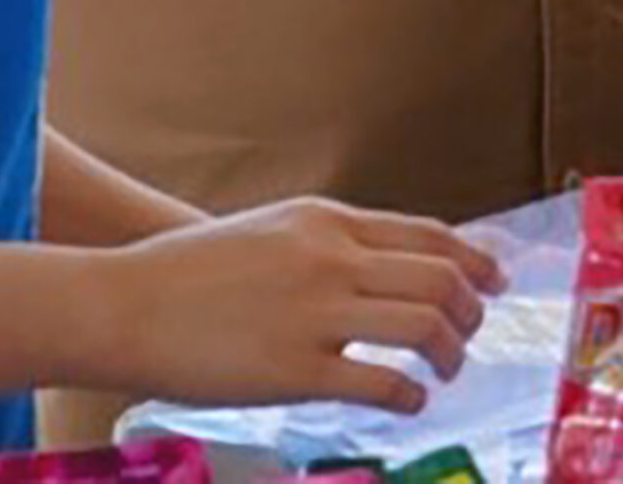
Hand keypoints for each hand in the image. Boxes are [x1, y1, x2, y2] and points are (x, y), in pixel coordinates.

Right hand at [89, 197, 503, 414]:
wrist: (126, 304)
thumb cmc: (191, 273)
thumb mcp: (272, 231)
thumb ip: (330, 244)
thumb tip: (386, 268)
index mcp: (326, 222)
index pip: (427, 235)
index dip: (473, 259)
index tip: (495, 278)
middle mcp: (332, 260)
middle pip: (439, 279)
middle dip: (470, 309)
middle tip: (470, 333)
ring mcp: (317, 314)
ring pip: (425, 325)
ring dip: (451, 351)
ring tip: (446, 369)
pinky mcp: (298, 370)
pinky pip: (383, 381)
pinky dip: (411, 393)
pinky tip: (410, 400)